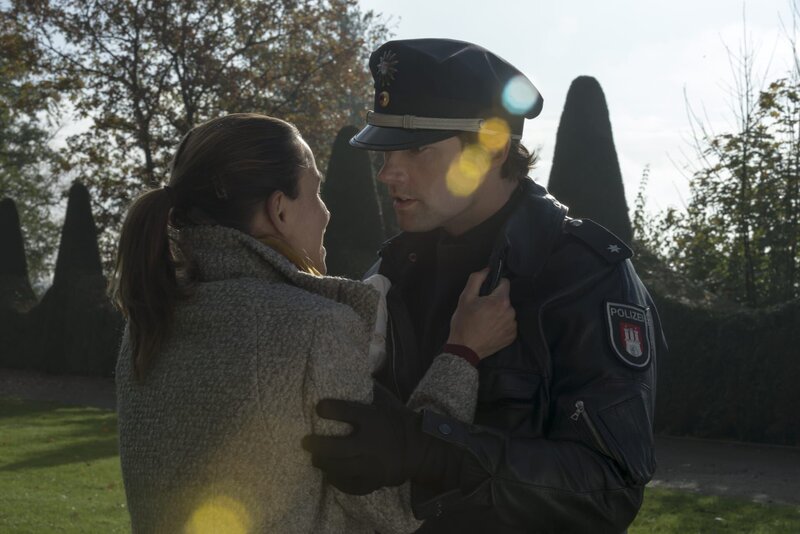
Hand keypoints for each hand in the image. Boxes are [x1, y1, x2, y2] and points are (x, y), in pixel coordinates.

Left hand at [301, 384, 422, 494]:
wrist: (419, 448)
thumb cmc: (397, 418)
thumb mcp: (385, 399)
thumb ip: (367, 387)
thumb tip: (348, 367)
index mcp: (372, 419)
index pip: (344, 412)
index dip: (327, 409)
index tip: (319, 408)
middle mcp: (371, 443)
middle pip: (335, 448)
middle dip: (316, 445)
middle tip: (306, 442)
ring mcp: (372, 465)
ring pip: (339, 468)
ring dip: (323, 463)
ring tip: (315, 458)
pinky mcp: (374, 481)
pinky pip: (350, 485)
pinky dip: (337, 480)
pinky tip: (330, 474)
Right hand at [447, 268, 516, 358]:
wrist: (465, 349)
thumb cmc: (464, 324)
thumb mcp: (465, 297)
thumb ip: (476, 279)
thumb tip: (486, 270)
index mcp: (500, 301)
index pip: (505, 282)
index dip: (494, 284)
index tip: (486, 292)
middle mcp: (510, 312)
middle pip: (505, 298)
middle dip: (495, 300)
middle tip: (481, 309)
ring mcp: (512, 325)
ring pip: (507, 311)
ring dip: (498, 313)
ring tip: (484, 320)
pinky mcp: (511, 336)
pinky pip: (508, 324)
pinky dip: (500, 325)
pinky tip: (489, 329)